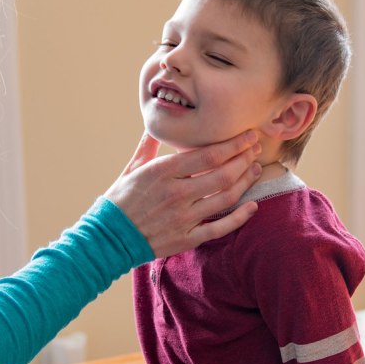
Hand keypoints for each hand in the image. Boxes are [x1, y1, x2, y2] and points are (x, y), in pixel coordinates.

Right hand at [104, 130, 261, 257]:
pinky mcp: (187, 238)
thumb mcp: (132, 168)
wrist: (109, 236)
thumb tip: (155, 125)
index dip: (233, 144)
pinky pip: (220, 227)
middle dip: (245, 158)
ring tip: (255, 169)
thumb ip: (148, 146)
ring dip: (246, 181)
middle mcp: (176, 193)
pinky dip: (240, 217)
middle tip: (255, 149)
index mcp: (163, 172)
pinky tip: (252, 206)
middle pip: (223, 173)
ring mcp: (183, 218)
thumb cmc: (120, 200)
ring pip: (226, 197)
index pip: (208, 155)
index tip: (247, 135)